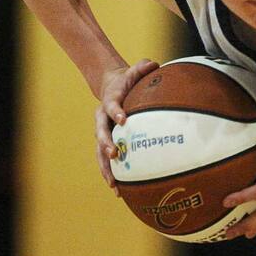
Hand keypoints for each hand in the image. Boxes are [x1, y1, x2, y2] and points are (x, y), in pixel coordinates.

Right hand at [94, 58, 158, 193]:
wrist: (111, 86)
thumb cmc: (128, 80)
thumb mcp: (135, 70)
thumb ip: (143, 67)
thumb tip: (155, 64)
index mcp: (110, 102)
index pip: (111, 106)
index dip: (116, 112)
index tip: (122, 119)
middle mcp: (102, 119)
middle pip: (101, 134)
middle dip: (107, 145)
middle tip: (115, 155)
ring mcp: (102, 133)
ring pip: (100, 153)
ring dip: (106, 168)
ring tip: (114, 184)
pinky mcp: (106, 143)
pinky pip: (107, 161)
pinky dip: (112, 174)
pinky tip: (119, 190)